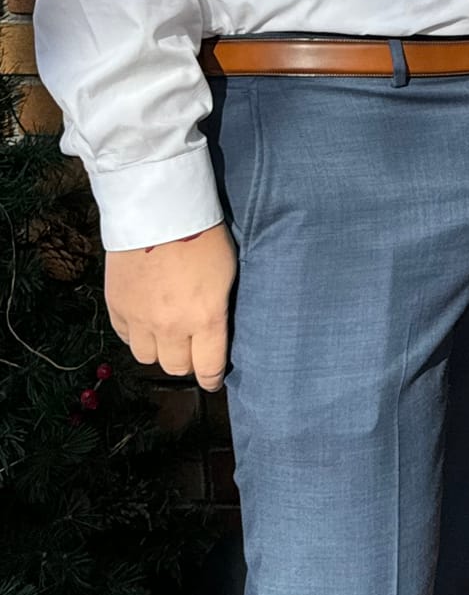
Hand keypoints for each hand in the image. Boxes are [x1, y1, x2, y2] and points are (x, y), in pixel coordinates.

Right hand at [104, 224, 234, 389]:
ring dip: (159, 349)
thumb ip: (217, 310)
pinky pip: (126, 338)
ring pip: (147, 357)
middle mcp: (171, 327)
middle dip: (187, 361)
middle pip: (176, 367)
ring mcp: (140, 320)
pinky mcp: (116, 308)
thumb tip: (215, 331)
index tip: (214, 380)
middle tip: (192, 347)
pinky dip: (137, 334)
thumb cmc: (205, 238)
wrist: (159, 213)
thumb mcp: (226, 276)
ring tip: (167, 333)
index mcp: (206, 319)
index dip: (213, 378)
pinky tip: (146, 320)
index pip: (209, 367)